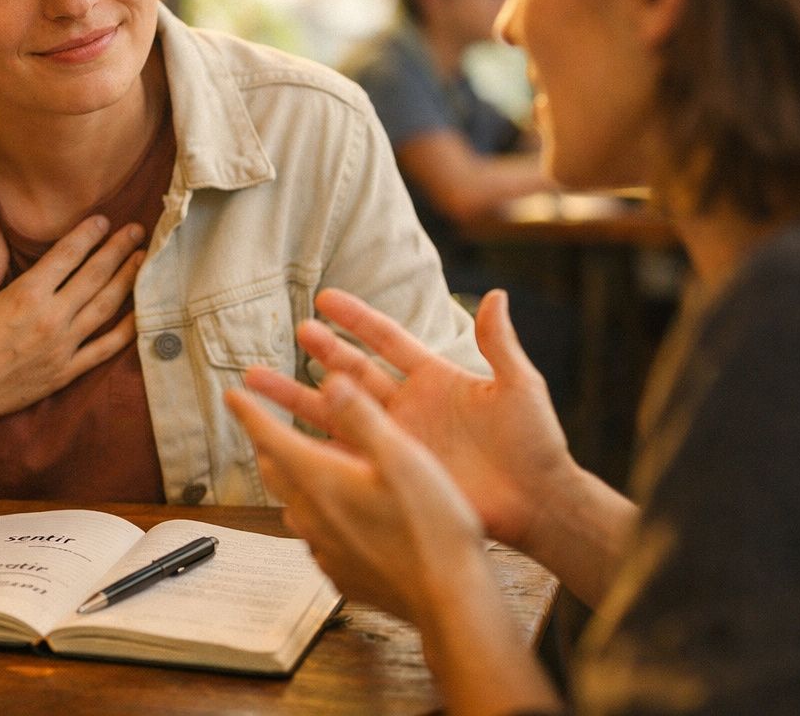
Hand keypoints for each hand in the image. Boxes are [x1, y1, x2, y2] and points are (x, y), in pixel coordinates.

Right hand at [0, 215, 144, 432]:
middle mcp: (51, 318)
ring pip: (105, 307)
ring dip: (127, 280)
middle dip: (117, 250)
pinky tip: (140, 313)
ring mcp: (63, 347)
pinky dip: (126, 330)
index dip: (88, 234)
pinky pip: (105, 349)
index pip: (67, 255)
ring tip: (142, 260)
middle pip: (94, 276)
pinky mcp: (67, 371)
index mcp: (26, 294)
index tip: (104, 220)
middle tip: (135, 231)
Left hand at [225, 373, 487, 625]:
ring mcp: (323, 549)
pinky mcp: (340, 572)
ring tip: (298, 465)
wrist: (448, 601)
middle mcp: (313, 516)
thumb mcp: (403, 458)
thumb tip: (330, 383)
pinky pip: (314, 536)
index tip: (233, 397)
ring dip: (289, 479)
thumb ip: (363, 419)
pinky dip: (315, 514)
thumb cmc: (432, 527)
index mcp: (322, 481)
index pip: (270, 439)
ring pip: (292, 505)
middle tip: (264, 427)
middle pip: (274, 472)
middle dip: (266, 445)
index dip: (249, 413)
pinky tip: (335, 515)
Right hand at [242, 287, 575, 551]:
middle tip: (294, 331)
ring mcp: (396, 439)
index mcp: (435, 379)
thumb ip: (500, 344)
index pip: (387, 340)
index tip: (325, 298)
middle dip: (322, 350)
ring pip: (337, 411)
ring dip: (300, 395)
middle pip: (354, 371)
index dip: (357, 319)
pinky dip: (313, 445)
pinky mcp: (391, 471)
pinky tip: (281, 436)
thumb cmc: (535, 445)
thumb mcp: (519, 387)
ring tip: (261, 381)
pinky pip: (344, 454)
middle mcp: (408, 406)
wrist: (538, 504)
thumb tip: (495, 295)